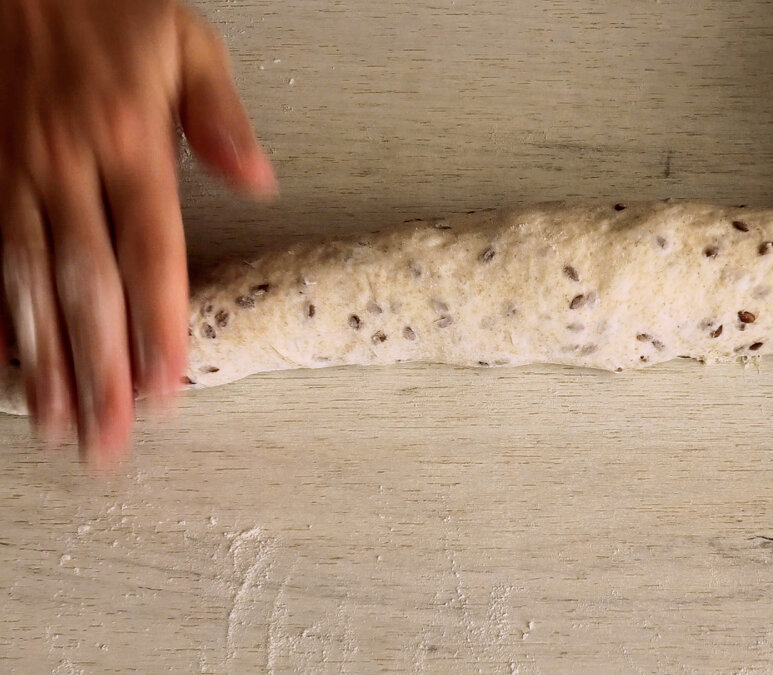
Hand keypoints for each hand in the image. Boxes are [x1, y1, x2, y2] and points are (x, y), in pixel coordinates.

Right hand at [0, 0, 275, 463]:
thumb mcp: (185, 43)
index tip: (166, 387)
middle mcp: (65, 166)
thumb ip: (221, 118)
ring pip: (29, 286)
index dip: (158, 325)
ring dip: (47, 362)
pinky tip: (8, 365)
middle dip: (100, 371)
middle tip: (111, 441)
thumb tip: (258, 183)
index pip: (150, 252)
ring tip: (62, 426)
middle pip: (86, 287)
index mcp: (126, 140)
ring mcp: (16, 175)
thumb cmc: (104, 6)